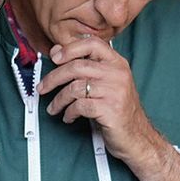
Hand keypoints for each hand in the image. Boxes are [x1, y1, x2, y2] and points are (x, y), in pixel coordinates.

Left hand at [39, 36, 170, 169]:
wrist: (137, 136)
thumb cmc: (119, 110)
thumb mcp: (105, 84)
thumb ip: (85, 67)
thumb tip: (56, 51)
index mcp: (117, 63)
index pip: (92, 43)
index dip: (70, 48)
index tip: (54, 58)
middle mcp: (117, 73)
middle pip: (77, 67)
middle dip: (54, 78)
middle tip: (42, 88)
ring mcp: (115, 91)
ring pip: (75, 88)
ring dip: (59, 100)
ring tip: (54, 108)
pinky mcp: (110, 109)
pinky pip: (79, 106)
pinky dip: (69, 112)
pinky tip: (68, 117)